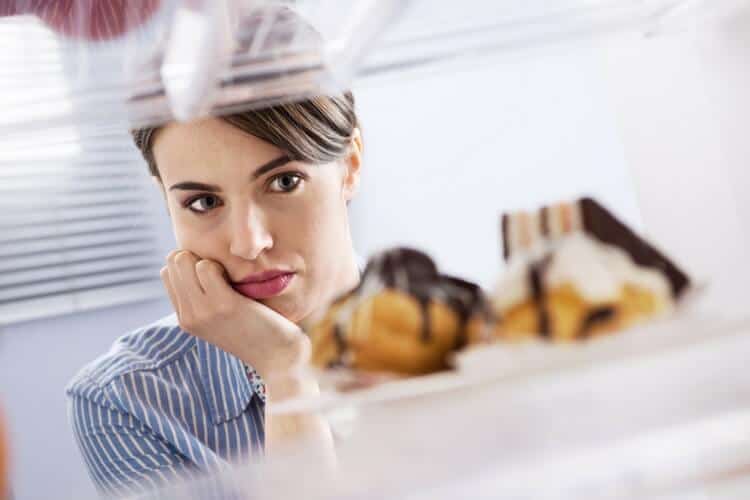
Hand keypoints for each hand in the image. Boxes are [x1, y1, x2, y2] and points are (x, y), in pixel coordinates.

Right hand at [160, 250, 309, 380]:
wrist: (278, 358)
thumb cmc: (256, 331)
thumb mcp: (222, 318)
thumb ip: (205, 298)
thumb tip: (198, 264)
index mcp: (185, 318)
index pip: (168, 272)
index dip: (189, 263)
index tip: (213, 273)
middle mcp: (188, 316)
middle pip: (173, 262)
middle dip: (196, 256)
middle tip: (222, 271)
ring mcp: (203, 311)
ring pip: (184, 260)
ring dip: (209, 259)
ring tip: (229, 276)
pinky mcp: (223, 305)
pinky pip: (206, 267)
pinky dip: (221, 264)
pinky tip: (237, 278)